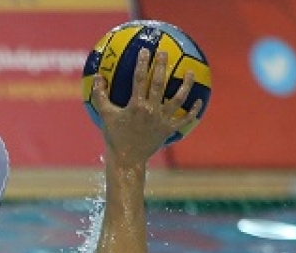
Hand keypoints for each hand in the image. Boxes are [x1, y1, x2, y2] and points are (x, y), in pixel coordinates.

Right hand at [90, 48, 202, 166]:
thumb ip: (100, 96)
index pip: (139, 79)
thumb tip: (97, 77)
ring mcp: (162, 120)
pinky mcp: (169, 129)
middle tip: (164, 53)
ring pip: (178, 99)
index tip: (145, 50)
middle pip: (159, 84)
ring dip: (185, 85)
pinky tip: (199, 100)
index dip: (142, 64)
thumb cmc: (114, 136)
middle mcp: (151, 110)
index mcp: (135, 105)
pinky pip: (184, 119)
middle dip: (162, 66)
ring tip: (190, 73)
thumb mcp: (105, 116)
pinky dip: (193, 111)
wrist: (127, 158)